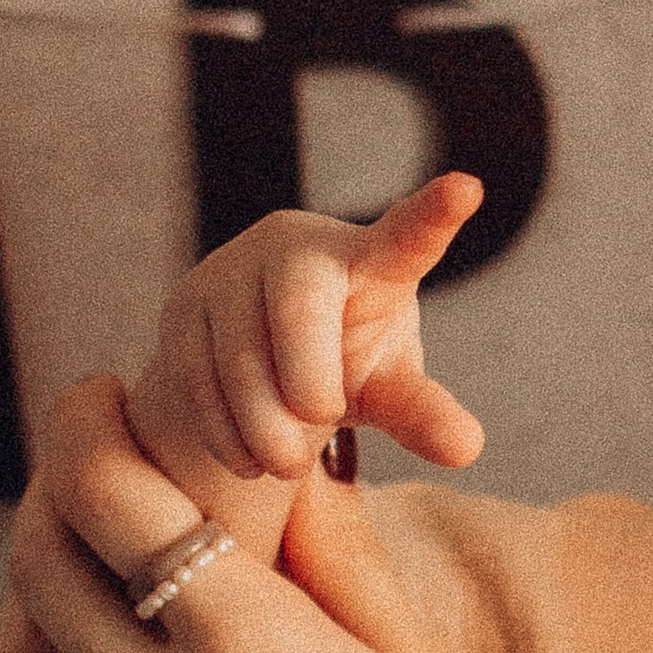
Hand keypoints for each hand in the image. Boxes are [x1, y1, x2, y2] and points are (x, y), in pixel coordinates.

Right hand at [125, 173, 488, 571]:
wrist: (259, 363)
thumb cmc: (345, 359)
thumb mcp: (387, 386)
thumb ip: (421, 412)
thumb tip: (468, 450)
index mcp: (371, 258)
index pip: (406, 236)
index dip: (435, 214)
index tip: (468, 188)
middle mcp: (297, 246)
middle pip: (299, 311)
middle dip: (309, 384)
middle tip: (321, 424)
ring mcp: (232, 270)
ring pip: (240, 358)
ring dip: (265, 428)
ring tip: (284, 464)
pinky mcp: (184, 308)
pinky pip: (197, 379)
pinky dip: (226, 433)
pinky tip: (247, 458)